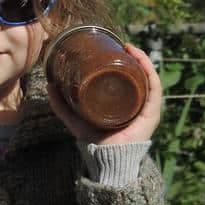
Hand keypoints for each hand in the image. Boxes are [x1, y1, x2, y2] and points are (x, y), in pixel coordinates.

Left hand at [46, 43, 161, 145]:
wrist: (106, 160)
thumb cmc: (95, 141)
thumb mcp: (76, 118)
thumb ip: (62, 104)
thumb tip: (49, 84)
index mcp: (126, 104)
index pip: (131, 79)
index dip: (127, 62)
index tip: (117, 47)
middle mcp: (139, 104)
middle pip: (141, 76)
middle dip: (135, 58)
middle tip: (123, 45)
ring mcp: (147, 109)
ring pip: (150, 79)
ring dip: (143, 61)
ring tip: (131, 48)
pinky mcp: (151, 114)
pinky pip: (155, 89)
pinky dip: (150, 73)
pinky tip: (141, 61)